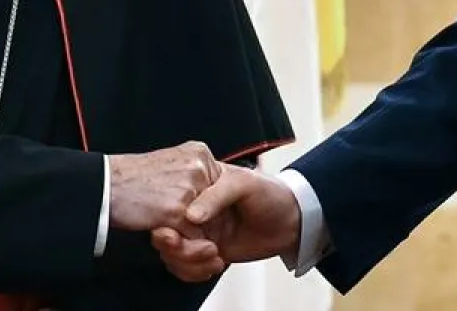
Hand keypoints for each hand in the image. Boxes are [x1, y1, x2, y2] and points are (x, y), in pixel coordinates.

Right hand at [108, 141, 220, 232]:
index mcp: (199, 154)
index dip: (208, 206)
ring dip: (192, 233)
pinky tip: (164, 230)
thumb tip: (210, 201)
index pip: (220, 188)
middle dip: (203, 221)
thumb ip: (193, 177)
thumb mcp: (171, 165)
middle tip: (183, 222)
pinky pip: (193, 237)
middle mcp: (199, 167)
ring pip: (206, 224)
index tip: (197, 213)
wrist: (104, 185)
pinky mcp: (177, 211)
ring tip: (171, 225)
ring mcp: (189, 188)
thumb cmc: (131, 178)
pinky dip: (182, 241)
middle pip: (216, 207)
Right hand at [150, 164, 301, 281]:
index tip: (172, 234)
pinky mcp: (205, 251)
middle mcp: (194, 209)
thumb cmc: (270, 193)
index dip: (166, 222)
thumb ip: (215, 196)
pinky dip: (196, 272)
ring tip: (214, 256)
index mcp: (198, 185)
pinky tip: (216, 264)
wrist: (291, 221)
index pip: (167, 203)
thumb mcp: (243, 184)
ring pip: (172, 253)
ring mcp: (199, 231)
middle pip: (164, 233)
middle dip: (176, 247)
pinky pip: (185, 267)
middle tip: (198, 248)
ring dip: (189, 261)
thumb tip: (190, 215)